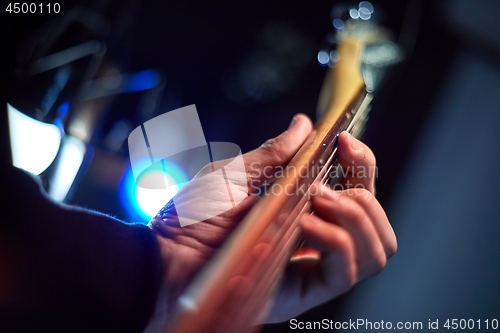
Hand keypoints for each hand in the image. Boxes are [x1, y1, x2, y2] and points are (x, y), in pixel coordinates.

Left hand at [145, 114, 395, 327]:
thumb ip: (274, 154)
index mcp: (302, 211)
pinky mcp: (302, 291)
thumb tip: (304, 125)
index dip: (363, 164)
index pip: (357, 191)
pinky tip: (306, 221)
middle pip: (376, 221)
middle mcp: (314, 240)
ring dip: (357, 215)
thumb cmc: (191, 217)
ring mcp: (311, 267)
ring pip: (376, 250)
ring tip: (318, 198)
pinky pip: (345, 270)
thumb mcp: (234, 174)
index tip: (346, 141)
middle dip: (365, 190)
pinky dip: (335, 238)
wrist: (163, 256)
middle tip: (326, 179)